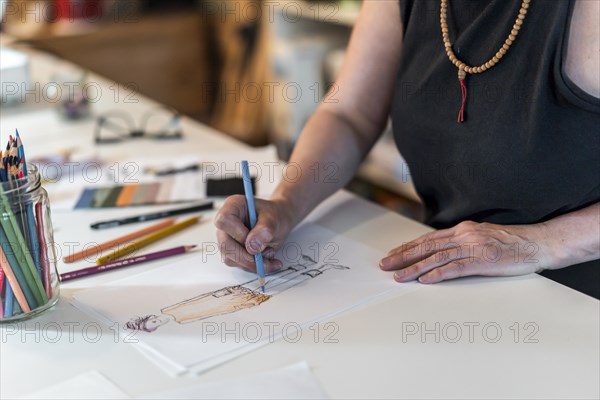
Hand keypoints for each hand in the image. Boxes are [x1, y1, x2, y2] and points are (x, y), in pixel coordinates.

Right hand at [214, 195, 294, 272]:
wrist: (280, 222)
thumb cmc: (275, 215)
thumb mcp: (274, 218)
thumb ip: (264, 229)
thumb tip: (252, 246)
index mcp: (233, 206)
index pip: (224, 221)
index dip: (238, 233)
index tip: (255, 240)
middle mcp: (226, 223)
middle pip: (225, 245)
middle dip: (247, 256)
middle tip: (267, 257)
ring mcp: (227, 238)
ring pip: (231, 258)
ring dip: (252, 263)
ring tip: (270, 256)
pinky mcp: (232, 251)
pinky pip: (238, 264)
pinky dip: (254, 266)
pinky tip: (267, 261)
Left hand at [379, 221, 555, 283]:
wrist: (537, 243)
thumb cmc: (511, 242)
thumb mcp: (481, 236)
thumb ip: (462, 242)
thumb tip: (442, 251)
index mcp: (462, 230)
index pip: (428, 239)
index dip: (408, 247)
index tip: (393, 253)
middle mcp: (463, 236)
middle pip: (426, 247)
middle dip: (403, 256)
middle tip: (385, 264)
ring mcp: (472, 248)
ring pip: (436, 258)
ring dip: (414, 267)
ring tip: (398, 276)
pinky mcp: (482, 261)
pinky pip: (455, 268)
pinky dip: (437, 274)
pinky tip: (425, 279)